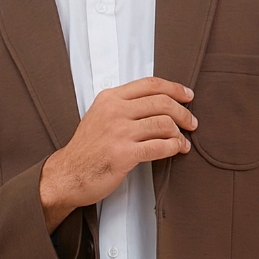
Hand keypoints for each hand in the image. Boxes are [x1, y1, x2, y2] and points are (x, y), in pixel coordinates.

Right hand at [38, 77, 196, 231]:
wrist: (68, 174)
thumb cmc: (86, 150)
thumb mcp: (99, 116)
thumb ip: (124, 107)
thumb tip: (158, 105)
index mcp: (110, 98)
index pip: (150, 84)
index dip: (174, 88)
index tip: (187, 96)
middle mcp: (114, 111)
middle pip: (161, 103)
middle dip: (183, 112)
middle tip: (191, 122)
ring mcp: (119, 132)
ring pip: (164, 124)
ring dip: (180, 133)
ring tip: (183, 141)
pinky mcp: (124, 154)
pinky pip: (160, 146)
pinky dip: (174, 147)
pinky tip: (177, 149)